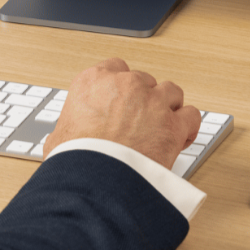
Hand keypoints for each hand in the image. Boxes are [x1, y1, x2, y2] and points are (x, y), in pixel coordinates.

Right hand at [44, 58, 200, 169]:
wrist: (95, 180)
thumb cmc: (75, 160)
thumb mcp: (58, 138)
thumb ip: (66, 130)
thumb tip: (62, 142)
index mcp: (93, 81)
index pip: (114, 68)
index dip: (120, 87)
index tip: (120, 101)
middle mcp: (126, 85)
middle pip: (144, 80)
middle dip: (143, 99)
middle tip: (139, 121)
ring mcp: (153, 102)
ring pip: (171, 91)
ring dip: (168, 106)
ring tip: (162, 125)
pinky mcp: (174, 124)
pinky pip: (191, 115)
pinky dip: (188, 126)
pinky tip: (182, 136)